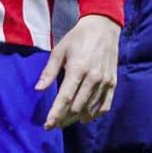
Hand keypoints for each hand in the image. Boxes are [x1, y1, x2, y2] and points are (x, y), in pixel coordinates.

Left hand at [38, 13, 119, 128]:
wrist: (103, 27)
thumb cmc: (77, 38)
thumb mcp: (59, 51)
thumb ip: (49, 71)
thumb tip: (39, 89)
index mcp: (78, 69)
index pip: (65, 98)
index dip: (56, 114)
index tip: (48, 125)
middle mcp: (93, 78)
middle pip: (77, 108)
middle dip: (64, 119)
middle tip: (54, 123)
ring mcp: (104, 81)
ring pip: (90, 109)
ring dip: (77, 119)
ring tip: (66, 121)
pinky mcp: (112, 82)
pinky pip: (106, 105)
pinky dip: (96, 114)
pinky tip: (86, 118)